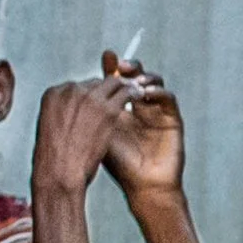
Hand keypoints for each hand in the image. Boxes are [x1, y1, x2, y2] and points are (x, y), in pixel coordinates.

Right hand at [31, 74, 145, 194]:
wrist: (60, 172)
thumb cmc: (54, 158)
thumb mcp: (50, 128)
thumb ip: (63, 114)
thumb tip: (75, 114)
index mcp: (53, 93)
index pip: (78, 86)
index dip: (91, 95)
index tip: (99, 104)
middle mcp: (70, 90)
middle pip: (95, 83)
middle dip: (106, 93)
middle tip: (119, 100)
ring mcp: (89, 98)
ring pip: (113, 83)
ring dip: (123, 89)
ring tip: (134, 95)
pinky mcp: (108, 109)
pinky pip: (126, 93)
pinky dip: (134, 94)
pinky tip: (140, 99)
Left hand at [97, 52, 183, 199]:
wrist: (142, 185)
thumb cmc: (117, 162)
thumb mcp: (101, 131)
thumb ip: (92, 111)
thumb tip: (70, 90)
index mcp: (122, 106)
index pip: (119, 80)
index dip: (114, 67)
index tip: (107, 57)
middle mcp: (140, 105)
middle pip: (137, 77)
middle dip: (130, 67)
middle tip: (120, 64)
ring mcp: (157, 111)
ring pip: (154, 83)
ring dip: (144, 76)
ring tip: (133, 78)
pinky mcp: (173, 119)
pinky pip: (168, 99)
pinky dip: (158, 92)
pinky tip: (145, 93)